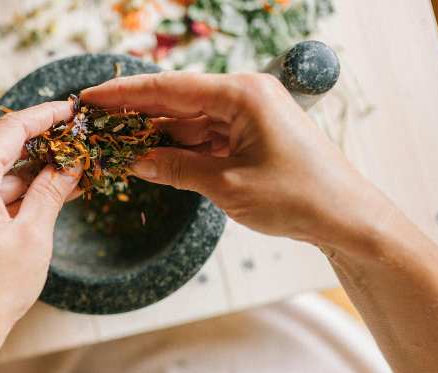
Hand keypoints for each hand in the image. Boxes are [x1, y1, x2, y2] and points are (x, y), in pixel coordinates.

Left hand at [0, 102, 79, 372]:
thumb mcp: (32, 237)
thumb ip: (51, 191)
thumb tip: (71, 162)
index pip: (9, 130)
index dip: (44, 116)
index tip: (70, 110)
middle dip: (41, 153)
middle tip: (79, 151)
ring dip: (28, 180)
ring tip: (70, 181)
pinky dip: (10, 199)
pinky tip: (41, 202)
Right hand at [82, 72, 389, 251]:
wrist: (346, 218)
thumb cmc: (297, 197)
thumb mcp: (226, 185)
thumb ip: (175, 168)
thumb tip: (132, 161)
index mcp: (243, 94)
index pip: (170, 88)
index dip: (126, 94)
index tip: (92, 97)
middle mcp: (245, 96)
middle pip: (177, 100)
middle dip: (136, 114)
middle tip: (96, 121)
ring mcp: (248, 115)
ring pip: (188, 120)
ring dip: (155, 134)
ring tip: (115, 143)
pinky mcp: (250, 135)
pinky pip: (204, 136)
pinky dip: (178, 148)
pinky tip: (150, 155)